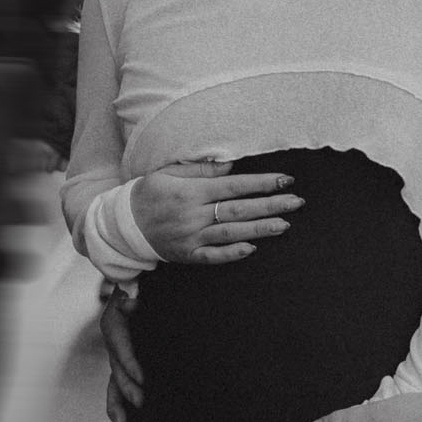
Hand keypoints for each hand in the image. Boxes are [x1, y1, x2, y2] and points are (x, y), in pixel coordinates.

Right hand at [97, 282, 143, 421]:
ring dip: (117, 403)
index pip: (121, 349)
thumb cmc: (140, 289)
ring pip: (113, 382)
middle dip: (127, 389)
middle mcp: (112, 344)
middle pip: (116, 370)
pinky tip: (125, 419)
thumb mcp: (136, 289)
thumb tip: (130, 304)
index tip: (142, 379)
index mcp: (113, 326)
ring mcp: (116, 355)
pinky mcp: (123, 363)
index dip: (130, 364)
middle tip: (141, 403)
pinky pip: (118, 383)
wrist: (136, 287)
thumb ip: (133, 297)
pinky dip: (121, 400)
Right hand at [130, 160, 302, 265]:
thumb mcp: (170, 172)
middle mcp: (193, 215)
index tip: (286, 180)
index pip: (235, 186)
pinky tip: (252, 249)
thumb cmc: (150, 192)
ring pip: (231, 233)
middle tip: (297, 202)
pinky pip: (213, 256)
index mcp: (192, 191)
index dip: (262, 183)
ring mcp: (191, 237)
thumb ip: (201, 169)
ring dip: (260, 229)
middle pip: (239, 210)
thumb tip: (231, 164)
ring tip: (285, 224)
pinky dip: (232, 254)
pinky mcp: (187, 255)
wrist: (124, 224)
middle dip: (270, 205)